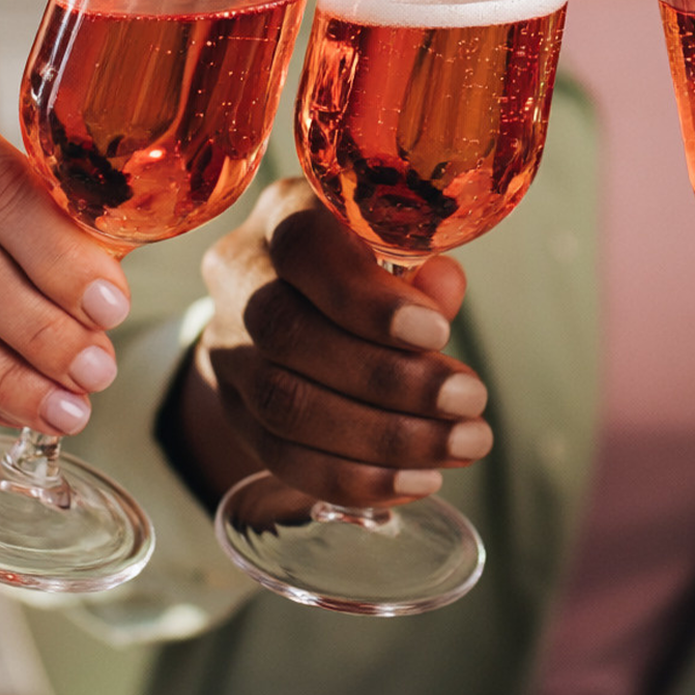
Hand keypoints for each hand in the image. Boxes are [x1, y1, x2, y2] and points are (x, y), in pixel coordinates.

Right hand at [177, 179, 492, 509]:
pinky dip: (355, 477)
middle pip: (287, 333)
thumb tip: (443, 286)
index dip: (366, 298)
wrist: (296, 303)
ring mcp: (226, 346)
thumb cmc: (366, 264)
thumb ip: (420, 266)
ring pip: (283, 403)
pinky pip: (281, 457)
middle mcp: (239, 276)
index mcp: (283, 214)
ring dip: (382, 437)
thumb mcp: (394, 246)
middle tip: (468, 402)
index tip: (438, 333)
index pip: (304, 248)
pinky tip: (417, 479)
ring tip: (459, 444)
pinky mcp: (232, 409)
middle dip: (388, 379)